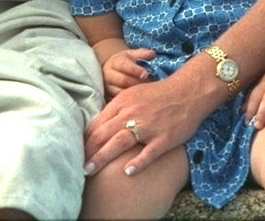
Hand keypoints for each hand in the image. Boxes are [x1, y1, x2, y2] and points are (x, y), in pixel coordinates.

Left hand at [83, 67, 216, 178]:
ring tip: (90, 170)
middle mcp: (132, 114)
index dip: (85, 139)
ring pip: (119, 143)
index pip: (97, 124)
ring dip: (102, 158)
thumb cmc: (158, 94)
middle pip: (103, 135)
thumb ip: (116, 110)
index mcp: (122, 103)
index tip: (77, 151)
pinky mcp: (164, 139)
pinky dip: (137, 163)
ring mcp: (148, 127)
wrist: (188, 91)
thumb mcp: (133, 95)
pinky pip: (148, 153)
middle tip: (78, 166)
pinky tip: (127, 172)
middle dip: (88, 152)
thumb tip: (98, 127)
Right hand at [101, 46, 154, 98]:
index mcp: (114, 62)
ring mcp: (108, 87)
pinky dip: (129, 101)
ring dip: (134, 93)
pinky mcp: (109, 97)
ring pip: (121, 92)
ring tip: (145, 92)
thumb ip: (142, 53)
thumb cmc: (125, 62)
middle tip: (149, 84)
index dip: (135, 70)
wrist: (112, 71)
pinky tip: (139, 99)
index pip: (123, 65)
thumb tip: (152, 53)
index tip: (146, 73)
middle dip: (137, 82)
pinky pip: (119, 101)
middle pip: (123, 80)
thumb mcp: (132, 55)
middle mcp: (108, 74)